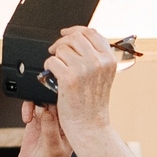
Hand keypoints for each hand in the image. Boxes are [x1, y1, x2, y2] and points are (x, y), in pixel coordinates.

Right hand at [16, 100, 71, 156]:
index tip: (54, 101)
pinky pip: (31, 105)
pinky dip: (27, 108)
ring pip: (43, 99)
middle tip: (41, 110)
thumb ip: (51, 131)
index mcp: (73, 125)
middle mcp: (62, 119)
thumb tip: (48, 112)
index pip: (71, 106)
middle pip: (57, 98)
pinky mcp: (36, 119)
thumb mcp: (54, 149)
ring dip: (35, 103)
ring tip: (32, 118)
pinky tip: (27, 119)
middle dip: (47, 98)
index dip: (64, 99)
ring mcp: (48, 118)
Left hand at [45, 26, 119, 141]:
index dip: (75, 30)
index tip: (65, 33)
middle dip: (62, 42)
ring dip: (55, 57)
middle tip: (55, 50)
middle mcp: (98, 62)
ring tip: (56, 68)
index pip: (91, 33)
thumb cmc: (93, 104)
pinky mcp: (69, 78)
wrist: (89, 126)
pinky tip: (51, 75)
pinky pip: (52, 61)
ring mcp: (84, 69)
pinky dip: (48, 67)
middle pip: (75, 37)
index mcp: (109, 59)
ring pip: (62, 49)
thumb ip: (95, 57)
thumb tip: (78, 38)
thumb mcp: (102, 76)